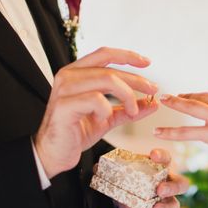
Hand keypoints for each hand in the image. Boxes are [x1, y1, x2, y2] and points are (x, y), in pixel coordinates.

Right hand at [35, 47, 158, 178]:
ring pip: (106, 80)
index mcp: (77, 73)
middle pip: (110, 69)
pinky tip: (105, 118)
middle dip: (136, 80)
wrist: (55, 153)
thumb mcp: (108, 117)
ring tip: (133, 110)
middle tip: (152, 90)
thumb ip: (128, 108)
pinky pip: (95, 99)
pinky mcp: (65, 105)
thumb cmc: (76, 132)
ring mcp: (65, 89)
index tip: (146, 63)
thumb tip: (152, 102)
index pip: (105, 54)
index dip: (127, 56)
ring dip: (126, 95)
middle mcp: (69, 76)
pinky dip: (107, 109)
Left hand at [116, 149, 189, 207]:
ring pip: (174, 204)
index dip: (162, 156)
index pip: (166, 158)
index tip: (153, 155)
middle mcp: (167, 181)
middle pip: (181, 184)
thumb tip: (96, 167)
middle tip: (160, 190)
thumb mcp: (122, 167)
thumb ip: (112, 166)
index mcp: (161, 166)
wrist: (124, 188)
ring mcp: (165, 198)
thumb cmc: (128, 173)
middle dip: (172, 187)